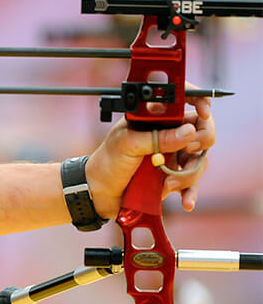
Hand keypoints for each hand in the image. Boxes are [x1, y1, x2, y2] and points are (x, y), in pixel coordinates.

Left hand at [86, 84, 214, 215]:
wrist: (99, 192)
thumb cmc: (107, 162)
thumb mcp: (127, 144)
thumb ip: (157, 137)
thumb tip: (188, 131)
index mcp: (155, 119)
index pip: (185, 101)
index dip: (200, 102)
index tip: (204, 114)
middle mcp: (168, 134)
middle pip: (202, 129)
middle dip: (201, 140)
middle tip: (187, 150)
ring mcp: (173, 155)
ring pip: (200, 158)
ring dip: (189, 173)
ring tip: (168, 183)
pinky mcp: (173, 176)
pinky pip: (192, 183)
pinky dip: (190, 192)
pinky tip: (186, 202)